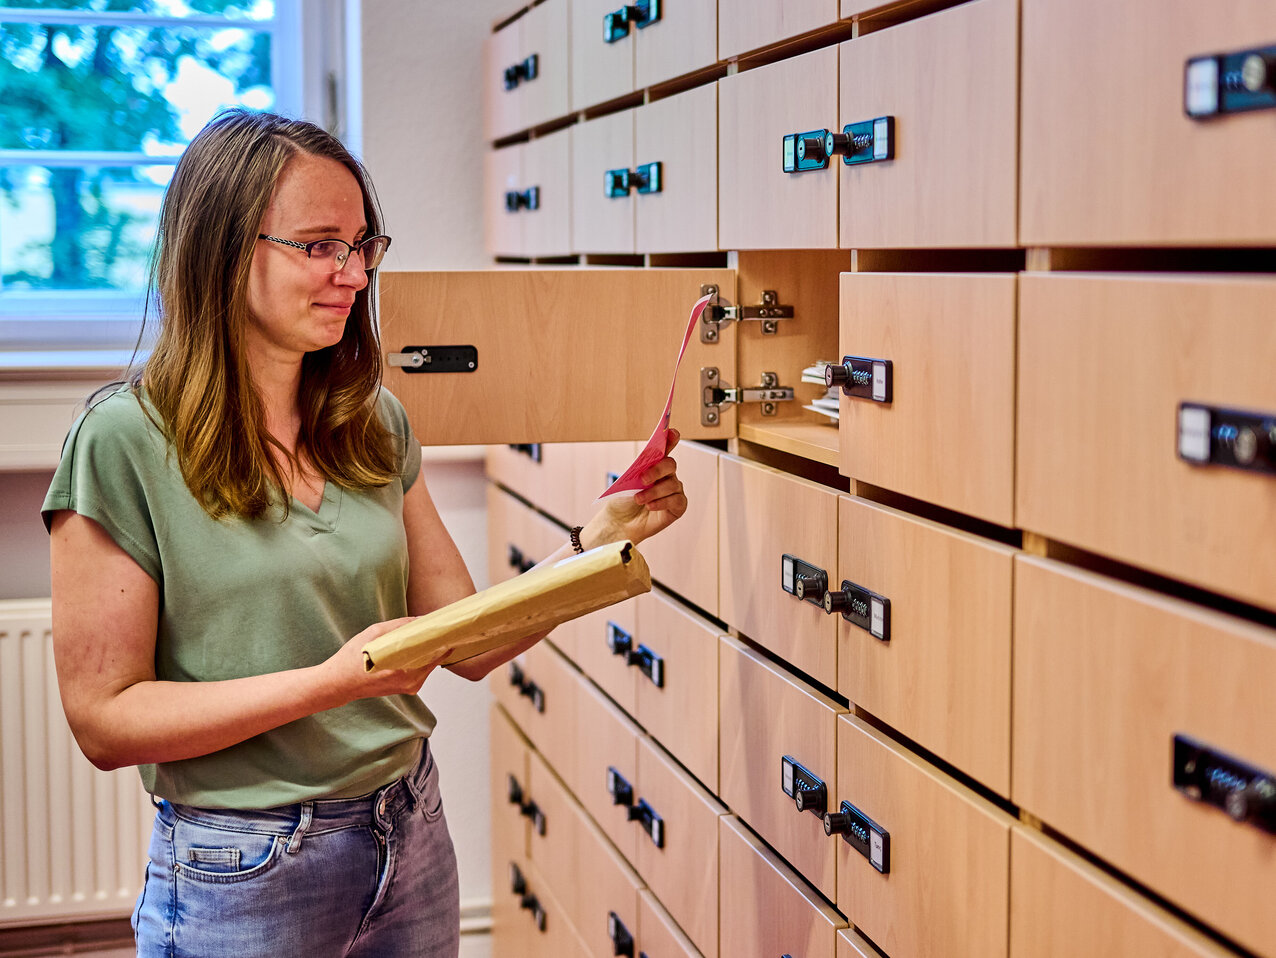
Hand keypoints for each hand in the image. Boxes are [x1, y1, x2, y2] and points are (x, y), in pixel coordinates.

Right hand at [320, 617, 452, 704]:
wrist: (338, 684)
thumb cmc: (352, 659)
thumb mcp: (374, 634)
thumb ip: (400, 626)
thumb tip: (421, 619)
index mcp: (405, 669)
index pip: (437, 651)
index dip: (443, 637)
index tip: (447, 626)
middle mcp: (411, 681)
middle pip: (435, 657)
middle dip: (437, 642)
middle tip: (438, 626)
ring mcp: (411, 687)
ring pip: (429, 663)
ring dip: (429, 650)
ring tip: (424, 635)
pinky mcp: (408, 688)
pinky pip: (422, 670)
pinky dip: (422, 658)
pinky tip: (414, 648)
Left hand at [584, 428, 687, 546]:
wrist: (619, 523)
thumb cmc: (623, 501)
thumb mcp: (628, 482)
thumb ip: (640, 470)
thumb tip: (648, 462)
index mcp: (655, 466)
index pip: (666, 448)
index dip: (670, 439)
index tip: (671, 431)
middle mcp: (667, 476)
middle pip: (670, 464)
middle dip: (657, 470)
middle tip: (643, 479)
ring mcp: (674, 491)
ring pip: (672, 484)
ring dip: (653, 492)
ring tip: (639, 500)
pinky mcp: (677, 507)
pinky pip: (676, 500)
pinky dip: (661, 503)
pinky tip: (650, 506)